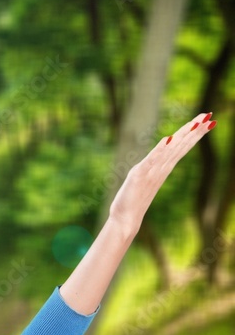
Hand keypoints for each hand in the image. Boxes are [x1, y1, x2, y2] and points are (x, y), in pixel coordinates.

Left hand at [109, 112, 215, 231]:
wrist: (125, 218)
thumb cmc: (134, 200)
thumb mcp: (145, 178)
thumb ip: (153, 167)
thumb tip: (161, 157)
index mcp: (163, 167)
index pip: (181, 146)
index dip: (194, 133)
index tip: (207, 119)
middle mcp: (161, 168)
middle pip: (180, 146)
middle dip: (194, 131)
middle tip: (209, 115)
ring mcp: (152, 172)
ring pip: (170, 151)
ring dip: (182, 137)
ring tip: (195, 123)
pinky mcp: (139, 175)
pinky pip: (151, 160)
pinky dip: (159, 150)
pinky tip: (168, 140)